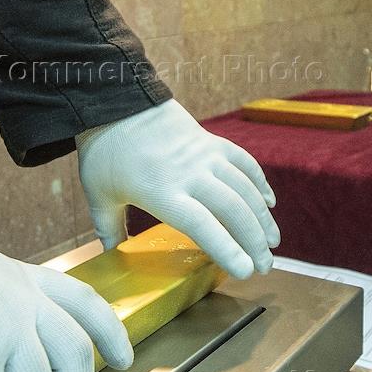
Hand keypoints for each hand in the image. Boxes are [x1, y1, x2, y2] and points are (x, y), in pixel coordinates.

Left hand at [76, 99, 279, 279]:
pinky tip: (268, 202)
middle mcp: (190, 175)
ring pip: (245, 189)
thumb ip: (109, 229)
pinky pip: (244, 162)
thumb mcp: (99, 195)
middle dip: (254, 242)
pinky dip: (259, 182)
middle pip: (233, 211)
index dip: (227, 249)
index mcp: (162, 193)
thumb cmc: (105, 151)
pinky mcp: (212, 141)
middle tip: (264, 266)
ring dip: (263, 217)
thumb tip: (110, 257)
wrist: (117, 101)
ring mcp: (205, 156)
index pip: (202, 226)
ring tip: (273, 242)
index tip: (246, 271)